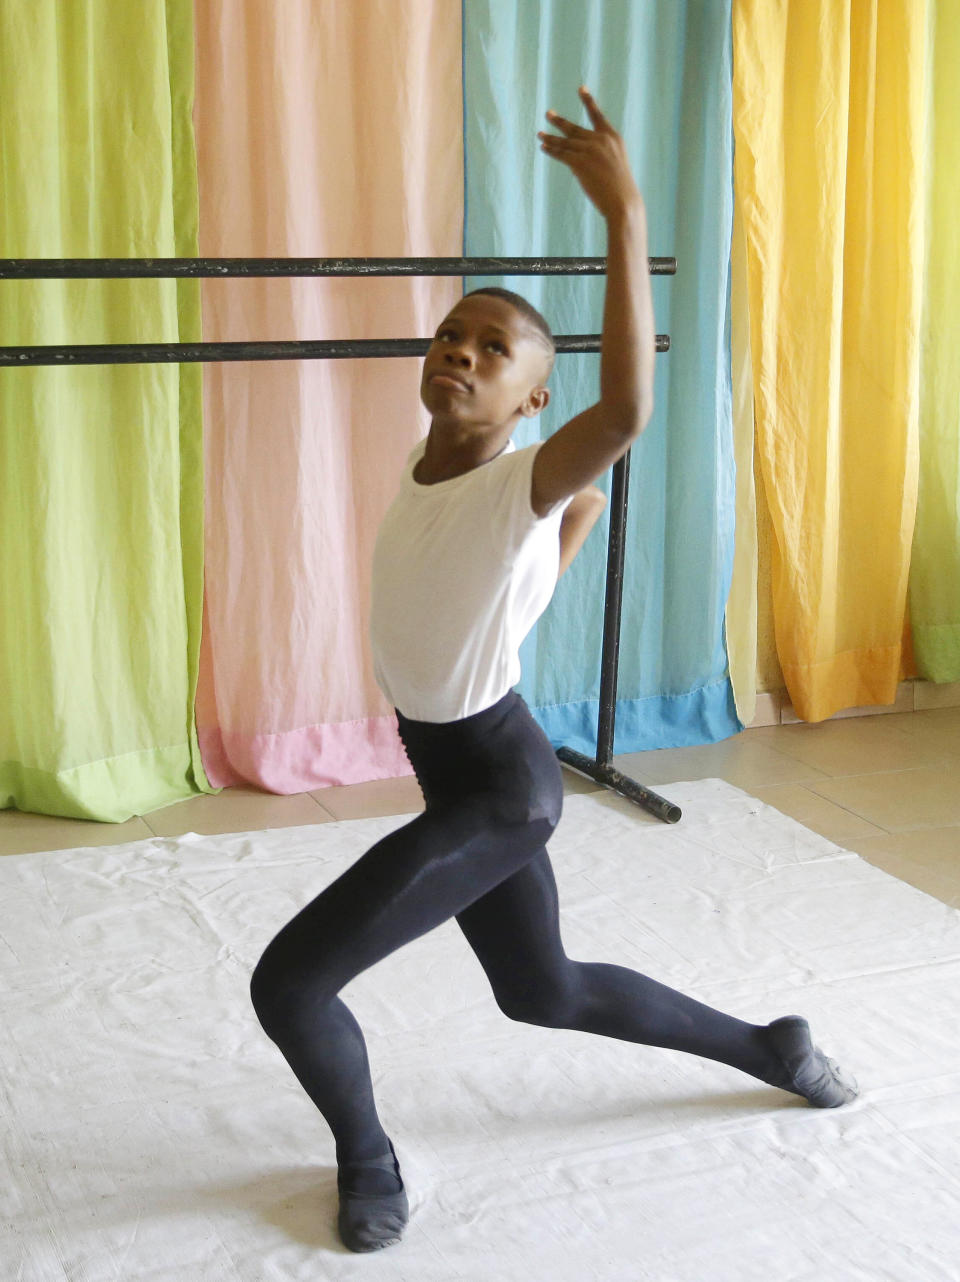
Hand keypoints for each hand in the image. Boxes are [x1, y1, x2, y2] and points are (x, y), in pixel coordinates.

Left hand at [537, 86, 642, 221]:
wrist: (622, 202)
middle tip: (548, 114)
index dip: (588, 101)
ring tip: (540, 134)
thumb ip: (602, 154)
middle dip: (559, 122)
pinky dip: (551, 150)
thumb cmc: (620, 189)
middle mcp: (601, 139)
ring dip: (551, 138)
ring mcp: (590, 150)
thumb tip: (581, 155)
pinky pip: (561, 154)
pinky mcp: (580, 162)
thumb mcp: (616, 164)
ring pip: (565, 142)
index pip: (597, 116)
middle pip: (575, 128)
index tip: (581, 88)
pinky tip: (543, 147)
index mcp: (613, 137)